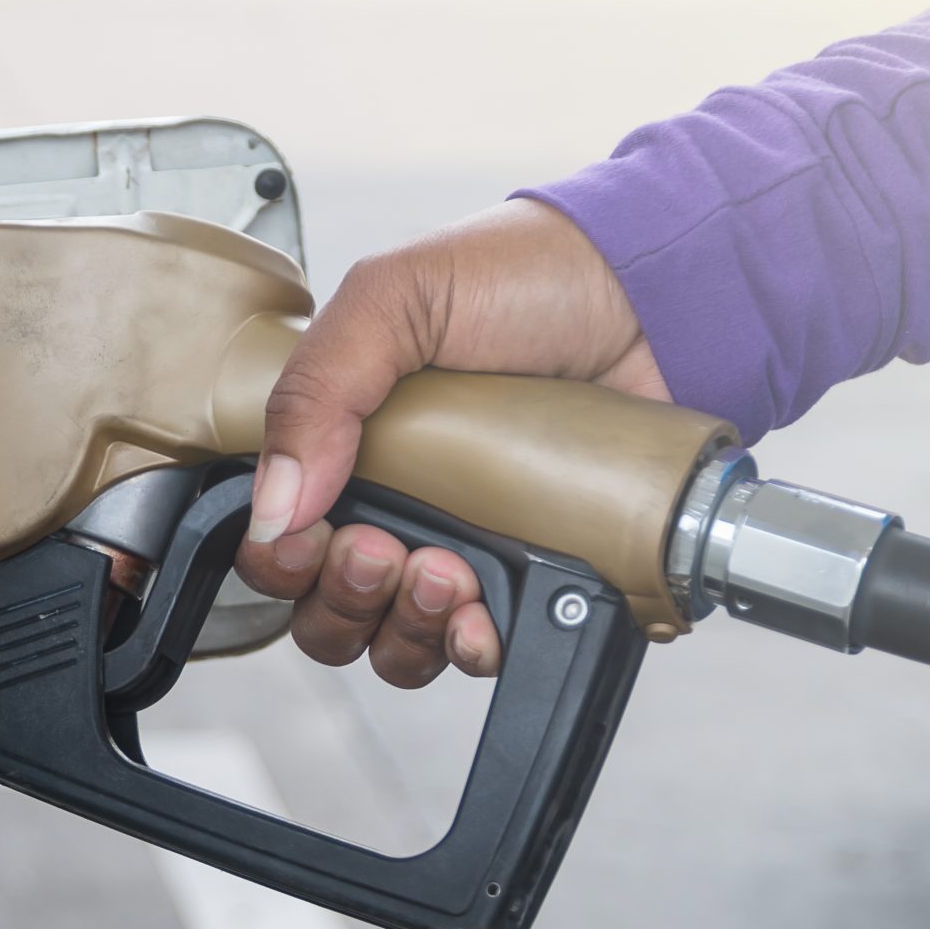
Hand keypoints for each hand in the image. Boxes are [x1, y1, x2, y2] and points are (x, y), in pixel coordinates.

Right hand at [234, 200, 667, 685]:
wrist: (654, 294)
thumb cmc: (527, 277)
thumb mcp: (393, 300)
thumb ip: (316, 392)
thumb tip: (274, 509)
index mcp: (348, 445)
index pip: (280, 538)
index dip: (282, 559)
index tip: (314, 536)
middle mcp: (400, 505)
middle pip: (327, 608)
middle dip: (342, 597)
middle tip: (383, 547)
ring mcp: (469, 548)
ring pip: (396, 643)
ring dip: (405, 628)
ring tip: (448, 571)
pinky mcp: (538, 577)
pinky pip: (483, 650)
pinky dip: (473, 649)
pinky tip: (487, 615)